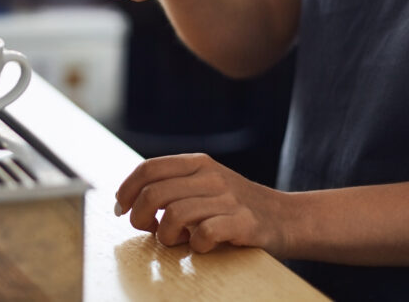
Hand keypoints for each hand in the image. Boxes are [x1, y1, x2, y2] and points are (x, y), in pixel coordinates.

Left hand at [114, 153, 289, 254]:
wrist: (287, 218)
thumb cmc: (235, 207)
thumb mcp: (205, 184)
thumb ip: (173, 187)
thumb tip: (129, 203)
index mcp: (198, 162)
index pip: (149, 168)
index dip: (127, 189)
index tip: (121, 209)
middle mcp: (211, 176)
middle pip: (155, 194)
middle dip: (141, 217)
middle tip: (148, 230)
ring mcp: (228, 198)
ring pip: (174, 216)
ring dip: (167, 236)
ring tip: (177, 240)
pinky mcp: (243, 223)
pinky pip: (203, 234)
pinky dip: (195, 246)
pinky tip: (202, 246)